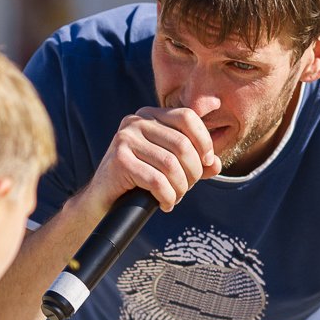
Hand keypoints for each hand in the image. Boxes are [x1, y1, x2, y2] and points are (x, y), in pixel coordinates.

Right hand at [87, 106, 222, 214]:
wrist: (103, 200)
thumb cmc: (140, 181)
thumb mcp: (170, 167)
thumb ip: (195, 162)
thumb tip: (216, 164)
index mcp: (150, 116)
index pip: (187, 117)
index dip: (204, 141)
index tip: (207, 164)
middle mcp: (136, 121)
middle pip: (182, 143)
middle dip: (193, 172)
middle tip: (187, 188)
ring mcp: (125, 139)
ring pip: (171, 164)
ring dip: (180, 188)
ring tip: (175, 197)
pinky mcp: (119, 160)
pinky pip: (156, 180)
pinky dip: (167, 197)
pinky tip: (165, 204)